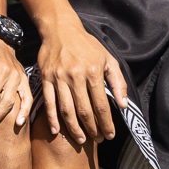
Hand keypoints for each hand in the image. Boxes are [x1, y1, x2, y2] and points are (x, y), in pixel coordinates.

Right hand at [33, 21, 128, 146]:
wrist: (60, 29)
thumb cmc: (87, 45)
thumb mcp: (108, 59)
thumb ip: (117, 82)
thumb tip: (123, 105)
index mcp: (93, 72)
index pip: (101, 105)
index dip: (106, 123)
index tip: (110, 135)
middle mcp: (75, 76)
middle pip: (84, 111)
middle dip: (92, 129)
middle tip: (97, 140)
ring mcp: (59, 78)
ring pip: (66, 110)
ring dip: (74, 128)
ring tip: (80, 140)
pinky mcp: (46, 78)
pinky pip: (49, 102)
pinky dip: (52, 119)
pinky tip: (56, 131)